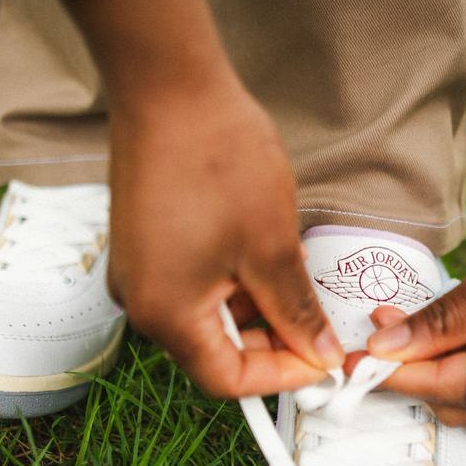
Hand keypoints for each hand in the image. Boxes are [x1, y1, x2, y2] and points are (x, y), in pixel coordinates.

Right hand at [64, 0, 343, 396]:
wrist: (170, 87)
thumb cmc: (220, 162)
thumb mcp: (272, 247)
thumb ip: (296, 312)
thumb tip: (320, 355)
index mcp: (166, 314)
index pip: (226, 378)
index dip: (283, 377)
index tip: (326, 362)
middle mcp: (142, 301)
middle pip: (215, 349)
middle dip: (273, 343)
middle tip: (323, 327)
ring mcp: (139, 270)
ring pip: (208, 315)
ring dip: (257, 310)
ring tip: (300, 282)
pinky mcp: (145, 243)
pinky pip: (194, 284)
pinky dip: (234, 283)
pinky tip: (268, 257)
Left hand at [367, 93, 465, 429]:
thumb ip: (441, 322)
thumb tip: (384, 349)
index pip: (441, 388)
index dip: (390, 375)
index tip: (348, 361)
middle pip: (455, 400)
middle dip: (409, 372)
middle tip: (370, 332)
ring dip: (433, 365)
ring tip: (396, 324)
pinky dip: (461, 356)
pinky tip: (437, 326)